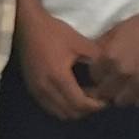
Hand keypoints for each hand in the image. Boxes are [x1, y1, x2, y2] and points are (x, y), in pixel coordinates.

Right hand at [15, 2, 105, 120]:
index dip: (95, 106)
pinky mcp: (32, 88)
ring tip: (84, 97)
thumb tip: (111, 69)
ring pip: (59, 113)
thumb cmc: (53, 32)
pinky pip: (49, 107)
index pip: (80, 104)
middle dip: (86, 110)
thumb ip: (96, 56)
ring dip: (74, 110)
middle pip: (70, 113)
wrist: (26, 25)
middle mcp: (46, 88)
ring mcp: (37, 90)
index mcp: (59, 77)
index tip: (106, 100)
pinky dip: (62, 107)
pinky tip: (69, 94)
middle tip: (96, 98)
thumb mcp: (78, 41)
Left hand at [84, 6, 138, 108]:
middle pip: (105, 93)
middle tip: (110, 84)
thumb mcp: (117, 30)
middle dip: (105, 88)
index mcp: (110, 57)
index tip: (101, 74)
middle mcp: (122, 73)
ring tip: (124, 89)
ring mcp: (138, 83)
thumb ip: (103, 46)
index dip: (97, 74)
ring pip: (121, 102)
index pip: (94, 76)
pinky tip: (138, 90)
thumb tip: (93, 57)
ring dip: (120, 96)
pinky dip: (137, 98)